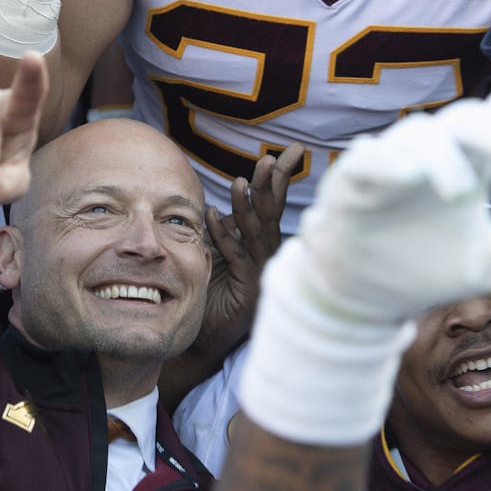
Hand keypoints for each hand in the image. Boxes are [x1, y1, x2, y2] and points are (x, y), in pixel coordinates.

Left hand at [200, 143, 302, 348]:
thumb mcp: (219, 255)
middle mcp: (267, 256)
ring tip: (240, 182)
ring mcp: (260, 273)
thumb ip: (227, 232)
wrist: (204, 337)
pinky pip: (235, 256)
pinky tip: (213, 216)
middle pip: (272, 214)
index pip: (273, 206)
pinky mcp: (248, 288)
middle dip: (274, 184)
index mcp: (263, 245)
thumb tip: (225, 203)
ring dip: (248, 206)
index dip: (279, 179)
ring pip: (257, 232)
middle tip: (275, 158)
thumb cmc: (211, 295)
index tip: (286, 152)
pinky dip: (224, 234)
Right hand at [299, 46, 490, 324]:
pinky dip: (387, 164)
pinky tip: (405, 175)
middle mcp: (437, 154)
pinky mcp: (354, 181)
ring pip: (421, 137)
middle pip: (467, 120)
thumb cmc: (427, 264)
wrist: (364, 294)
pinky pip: (370, 160)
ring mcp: (393, 164)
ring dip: (443, 159)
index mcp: (473, 165)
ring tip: (460, 190)